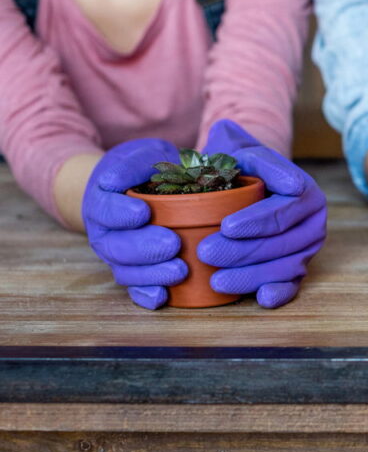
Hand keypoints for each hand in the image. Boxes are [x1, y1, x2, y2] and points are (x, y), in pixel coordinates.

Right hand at [83, 139, 187, 309]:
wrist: (134, 191)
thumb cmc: (144, 170)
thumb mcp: (144, 154)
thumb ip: (137, 162)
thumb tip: (116, 180)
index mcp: (102, 201)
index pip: (104, 209)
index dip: (120, 213)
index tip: (143, 211)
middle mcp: (105, 232)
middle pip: (116, 246)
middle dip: (144, 248)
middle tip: (172, 244)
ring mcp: (118, 256)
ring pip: (126, 271)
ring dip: (151, 274)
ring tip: (180, 270)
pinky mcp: (133, 272)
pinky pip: (135, 289)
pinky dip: (146, 295)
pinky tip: (163, 297)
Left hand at [197, 120, 325, 307]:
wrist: (251, 187)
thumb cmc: (239, 168)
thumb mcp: (237, 148)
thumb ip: (231, 141)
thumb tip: (223, 137)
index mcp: (303, 188)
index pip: (280, 208)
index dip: (255, 220)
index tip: (226, 226)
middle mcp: (313, 218)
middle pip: (280, 240)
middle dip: (243, 251)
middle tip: (206, 253)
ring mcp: (309, 246)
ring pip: (285, 265)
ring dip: (251, 276)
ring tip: (216, 280)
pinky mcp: (301, 268)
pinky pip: (294, 284)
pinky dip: (279, 293)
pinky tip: (260, 298)